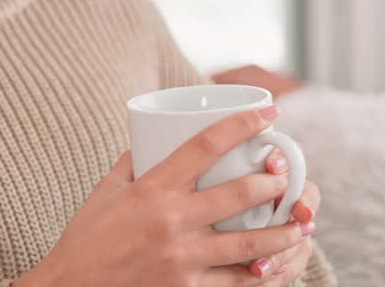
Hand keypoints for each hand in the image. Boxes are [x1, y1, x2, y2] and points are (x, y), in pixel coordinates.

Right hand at [21, 105, 315, 286]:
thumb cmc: (84, 240)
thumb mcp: (104, 191)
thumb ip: (132, 162)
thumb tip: (152, 138)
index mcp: (152, 188)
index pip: (206, 145)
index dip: (243, 125)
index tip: (269, 114)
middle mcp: (171, 221)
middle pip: (240, 193)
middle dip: (273, 182)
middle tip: (286, 176)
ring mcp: (182, 259)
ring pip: (250, 243)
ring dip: (282, 232)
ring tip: (299, 225)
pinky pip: (234, 283)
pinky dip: (259, 275)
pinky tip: (274, 268)